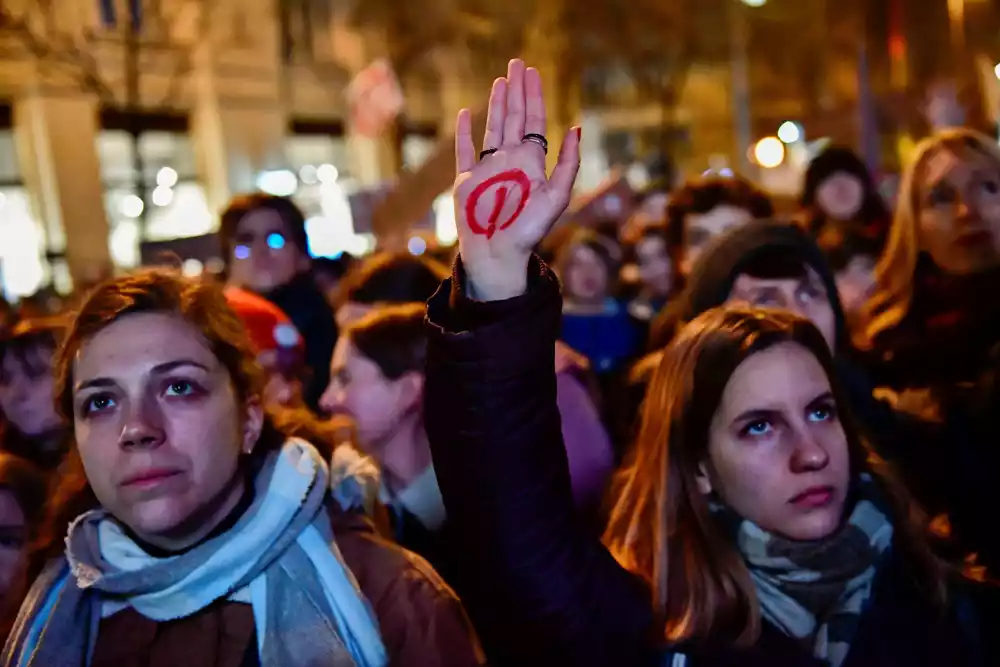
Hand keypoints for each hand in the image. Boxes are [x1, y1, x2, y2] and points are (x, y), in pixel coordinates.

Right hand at [454, 59, 580, 300]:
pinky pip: (465, 152)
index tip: (533, 72)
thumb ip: (568, 163)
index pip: (533, 121)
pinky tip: (464, 115)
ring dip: (496, 104)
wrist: (498, 255)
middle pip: (514, 118)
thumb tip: (576, 127)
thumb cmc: (528, 231)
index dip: (533, 96)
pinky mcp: (466, 181)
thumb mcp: (556, 196)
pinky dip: (464, 133)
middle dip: (516, 91)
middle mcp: (510, 161)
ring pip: (492, 129)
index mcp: (531, 162)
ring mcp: (487, 170)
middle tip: (517, 64)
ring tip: (500, 81)